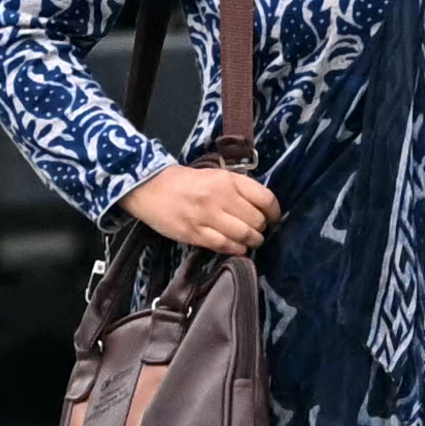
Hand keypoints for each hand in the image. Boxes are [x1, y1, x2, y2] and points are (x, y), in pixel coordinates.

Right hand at [121, 162, 277, 255]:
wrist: (150, 187)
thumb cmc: (186, 182)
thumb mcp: (216, 176)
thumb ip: (238, 189)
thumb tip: (261, 207)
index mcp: (228, 180)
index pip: (265, 198)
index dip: (274, 212)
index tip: (273, 218)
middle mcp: (220, 197)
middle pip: (256, 220)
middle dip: (261, 228)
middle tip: (258, 230)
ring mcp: (206, 216)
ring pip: (243, 234)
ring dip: (252, 241)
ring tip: (251, 241)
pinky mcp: (194, 233)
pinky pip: (224, 245)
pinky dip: (236, 249)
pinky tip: (238, 248)